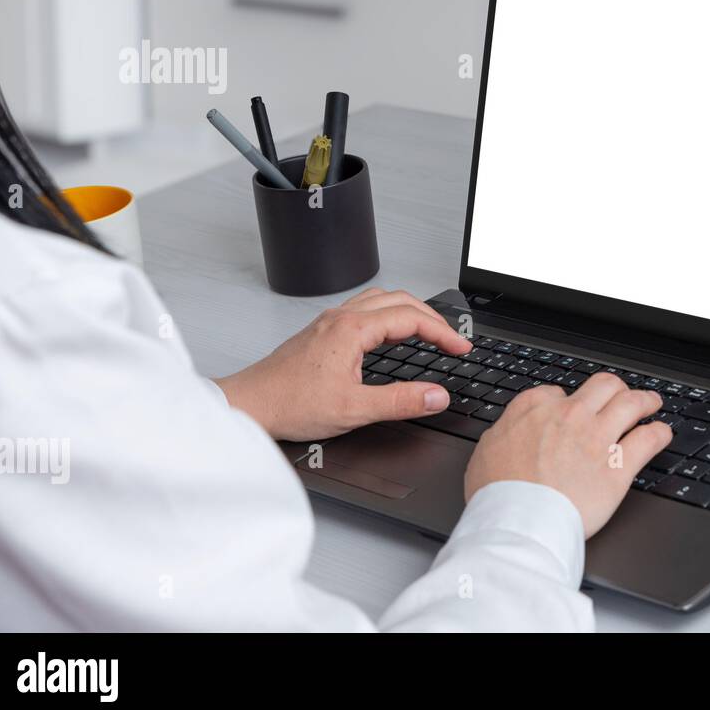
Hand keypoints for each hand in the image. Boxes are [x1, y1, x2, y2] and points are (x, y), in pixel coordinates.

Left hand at [216, 287, 471, 440]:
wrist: (249, 404)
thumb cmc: (289, 404)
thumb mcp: (353, 409)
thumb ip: (400, 402)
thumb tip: (436, 395)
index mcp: (351, 329)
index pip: (411, 318)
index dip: (443, 332)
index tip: (460, 347)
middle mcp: (340, 317)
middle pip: (400, 300)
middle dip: (432, 317)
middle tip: (452, 340)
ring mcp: (329, 322)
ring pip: (381, 300)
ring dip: (410, 311)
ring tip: (429, 331)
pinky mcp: (322, 331)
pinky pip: (365, 310)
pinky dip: (390, 316)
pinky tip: (391, 335)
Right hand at [465, 373, 673, 537]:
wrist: (518, 521)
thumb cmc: (498, 493)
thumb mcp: (486, 451)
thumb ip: (505, 433)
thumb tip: (509, 431)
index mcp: (535, 408)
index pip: (560, 392)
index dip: (569, 402)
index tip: (574, 409)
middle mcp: (570, 415)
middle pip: (603, 386)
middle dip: (615, 388)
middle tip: (622, 394)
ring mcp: (597, 437)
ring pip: (632, 403)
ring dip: (645, 400)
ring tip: (651, 403)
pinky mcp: (619, 465)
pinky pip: (648, 440)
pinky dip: (659, 434)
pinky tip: (661, 434)